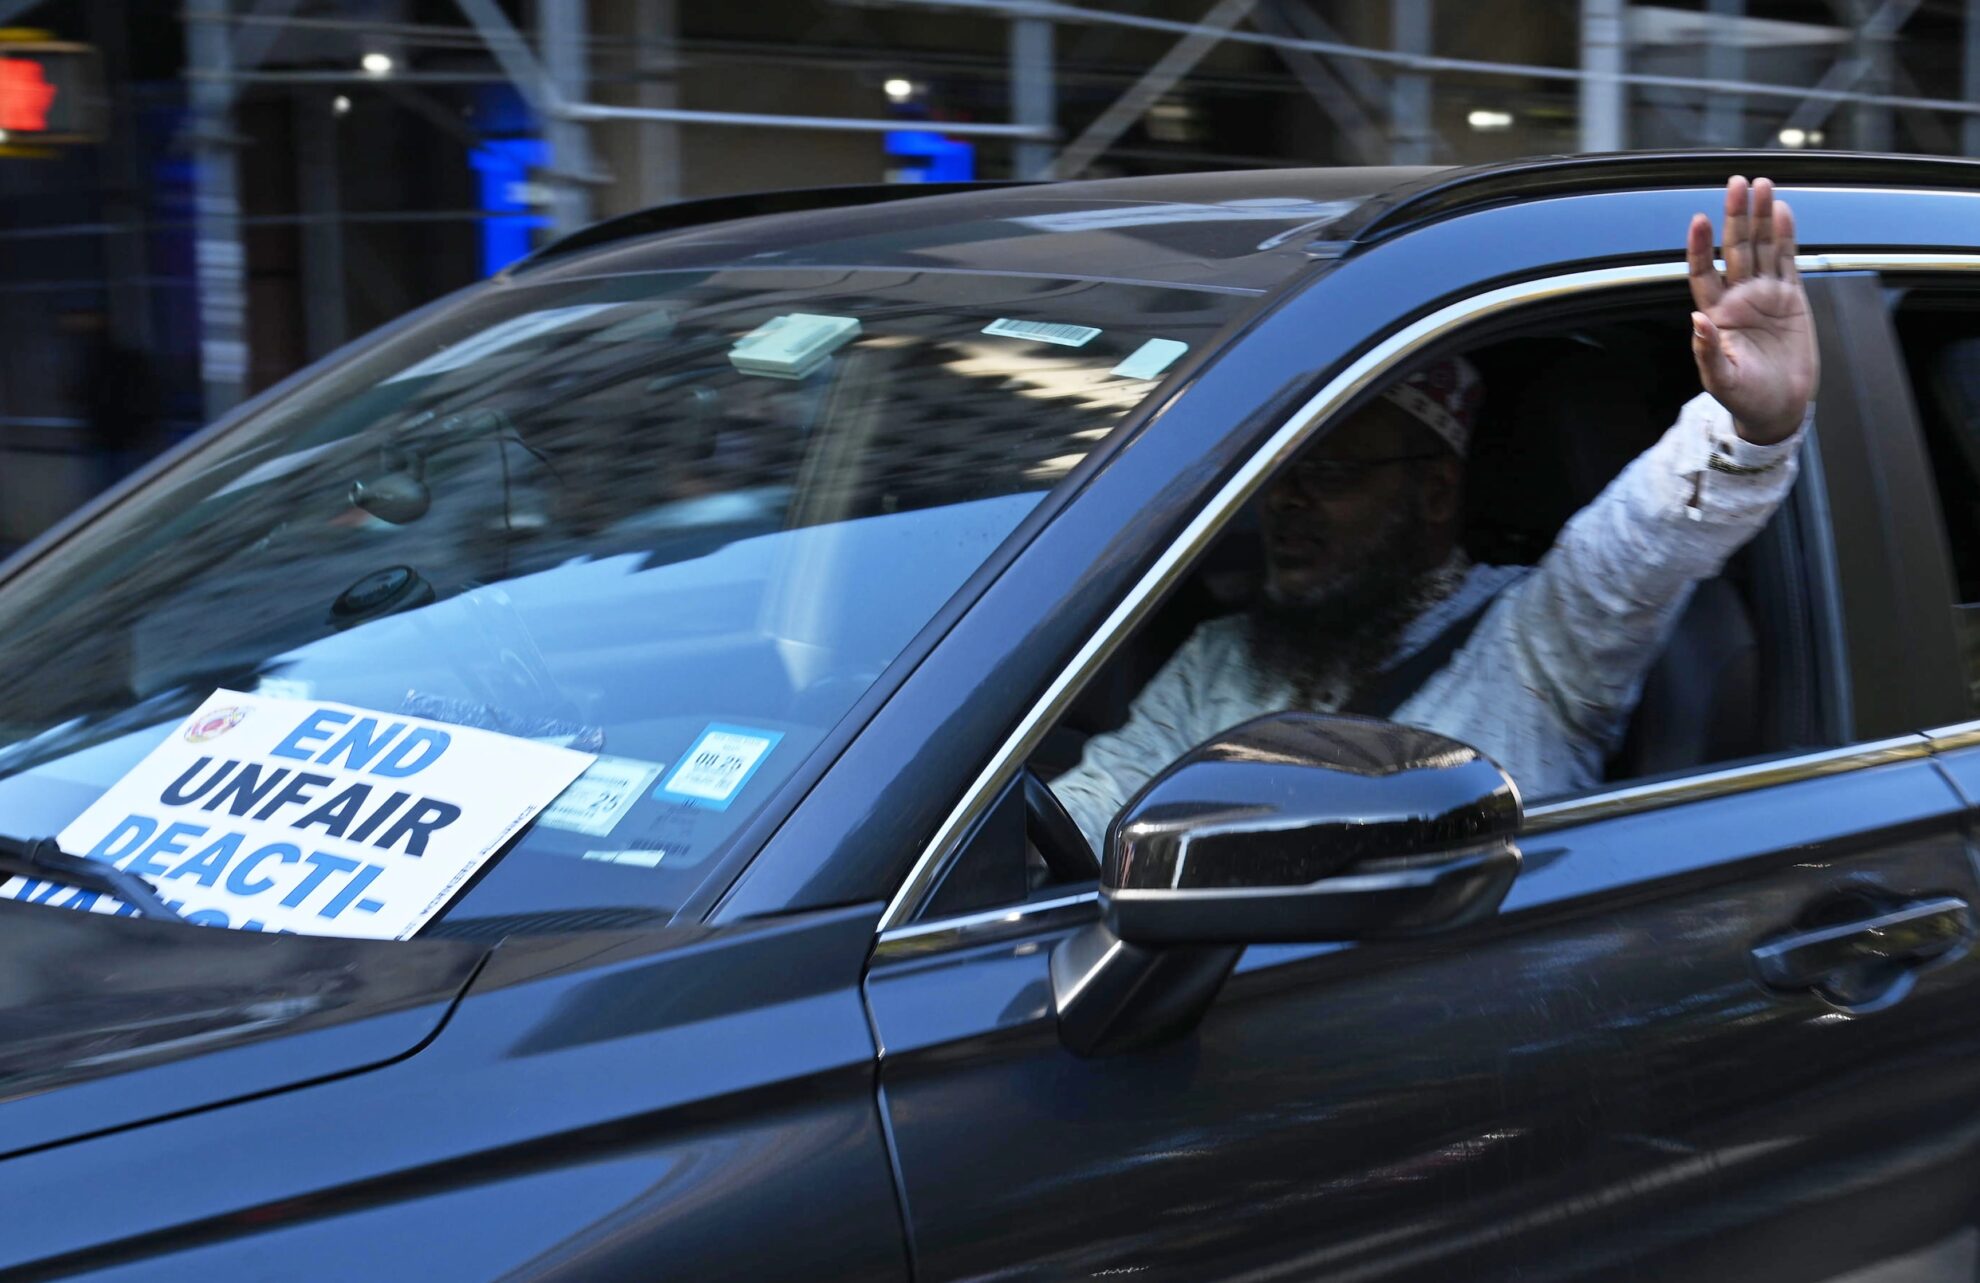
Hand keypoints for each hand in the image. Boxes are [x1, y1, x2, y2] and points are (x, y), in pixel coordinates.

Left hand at [1685, 176, 1819, 444]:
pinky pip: (1787, 260)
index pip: (1703, 271)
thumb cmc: (1744, 397)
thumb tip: (1696, 320)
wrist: (1778, 407)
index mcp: (1716, 314)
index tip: (1699, 219)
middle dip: (1736, 215)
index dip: (1700, 246)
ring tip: (1762, 185)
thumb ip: (1707, 350)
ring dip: (1761, 217)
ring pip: (1762, 247)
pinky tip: (1783, 212)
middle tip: (1738, 182)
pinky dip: (1785, 236)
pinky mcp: (1790, 298)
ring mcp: (1765, 295)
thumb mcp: (1721, 379)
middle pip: (1735, 248)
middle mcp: (1738, 298)